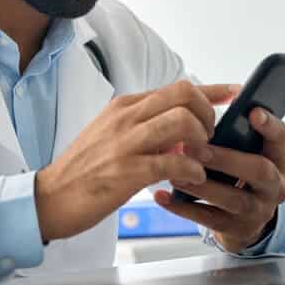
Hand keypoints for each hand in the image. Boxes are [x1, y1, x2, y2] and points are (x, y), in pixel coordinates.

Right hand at [34, 81, 239, 242]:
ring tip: (200, 160)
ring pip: (182, 123)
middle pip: (184, 95)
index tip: (234, 93)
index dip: (211, 90)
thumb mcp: (112, 136)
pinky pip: (173, 163)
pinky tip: (191, 180)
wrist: (50, 197)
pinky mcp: (126, 172)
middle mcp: (126, 118)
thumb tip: (181, 132)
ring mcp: (125, 143)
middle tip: (209, 138)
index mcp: (125, 106)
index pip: (177, 87)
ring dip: (201, 142)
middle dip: (208, 115)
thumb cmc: (84, 170)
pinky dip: (191, 171)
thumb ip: (145, 128)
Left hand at [153, 107, 284, 252]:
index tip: (252, 112)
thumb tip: (228, 91)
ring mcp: (257, 210)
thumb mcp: (246, 150)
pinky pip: (209, 219)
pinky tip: (162, 195)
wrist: (245, 219)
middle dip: (227, 158)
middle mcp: (274, 185)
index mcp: (277, 158)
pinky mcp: (236, 229)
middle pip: (259, 170)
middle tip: (195, 148)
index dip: (269, 126)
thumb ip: (238, 128)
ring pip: (233, 198)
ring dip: (201, 184)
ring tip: (174, 172)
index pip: (281, 138)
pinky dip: (183, 207)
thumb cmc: (239, 173)